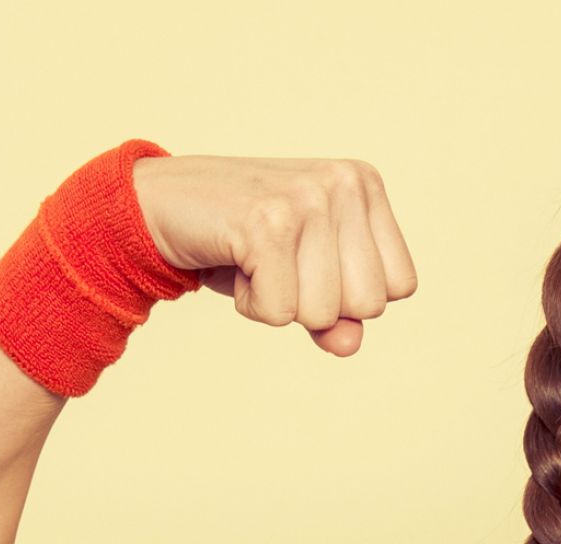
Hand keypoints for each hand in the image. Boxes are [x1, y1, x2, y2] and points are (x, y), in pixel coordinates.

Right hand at [131, 155, 417, 357]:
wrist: (159, 204)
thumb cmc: (246, 243)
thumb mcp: (307, 280)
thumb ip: (341, 318)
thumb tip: (348, 343)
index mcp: (364, 184)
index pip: (401, 286)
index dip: (353, 296)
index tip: (311, 262)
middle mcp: (343, 183)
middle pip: (369, 305)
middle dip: (320, 304)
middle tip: (280, 263)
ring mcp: (306, 198)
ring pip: (325, 314)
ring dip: (282, 304)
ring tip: (257, 260)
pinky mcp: (264, 222)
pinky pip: (280, 313)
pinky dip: (253, 306)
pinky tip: (236, 262)